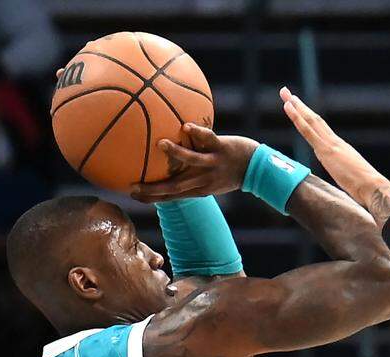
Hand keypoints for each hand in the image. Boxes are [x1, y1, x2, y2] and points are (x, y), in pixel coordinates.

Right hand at [130, 124, 258, 202]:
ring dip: (177, 153)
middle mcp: (204, 179)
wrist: (257, 168)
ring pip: (193, 161)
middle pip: (176, 187)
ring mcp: (214, 164)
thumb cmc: (228, 172)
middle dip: (155, 188)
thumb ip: (189, 175)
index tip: (132, 195)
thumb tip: (165, 163)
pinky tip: (186, 126)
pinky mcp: (223, 149)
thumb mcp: (209, 180)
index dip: (152, 197)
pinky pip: (209, 140)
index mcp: (199, 189)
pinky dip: (198, 134)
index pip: (172, 196)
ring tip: (161, 144)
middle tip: (134, 185)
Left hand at [280, 86, 389, 213]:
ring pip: (310, 121)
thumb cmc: (367, 190)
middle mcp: (336, 143)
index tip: (299, 110)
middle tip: (286, 93)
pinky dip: (297, 118)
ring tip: (285, 94)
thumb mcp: (352, 181)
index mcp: (340, 149)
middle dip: (300, 107)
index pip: (321, 131)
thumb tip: (344, 183)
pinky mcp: (328, 150)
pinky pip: (308, 131)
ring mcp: (331, 145)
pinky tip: (289, 107)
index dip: (309, 119)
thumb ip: (344, 176)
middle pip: (314, 121)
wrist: (374, 188)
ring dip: (296, 107)